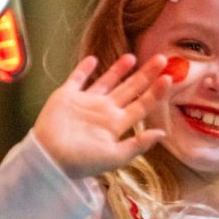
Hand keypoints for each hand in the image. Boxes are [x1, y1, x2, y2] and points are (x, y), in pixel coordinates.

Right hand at [34, 54, 170, 178]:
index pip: (141, 105)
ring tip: (133, 57)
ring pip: (106, 82)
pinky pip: (77, 79)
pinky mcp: (66, 96)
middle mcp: (104, 111)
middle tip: (162, 59)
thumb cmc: (82, 161)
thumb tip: (163, 133)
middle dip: (145, 75)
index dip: (155, 93)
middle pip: (129, 89)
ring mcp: (86, 102)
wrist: (49, 159)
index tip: (168, 78)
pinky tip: (93, 59)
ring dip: (118, 70)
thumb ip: (139, 144)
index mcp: (116, 124)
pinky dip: (84, 69)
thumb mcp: (116, 157)